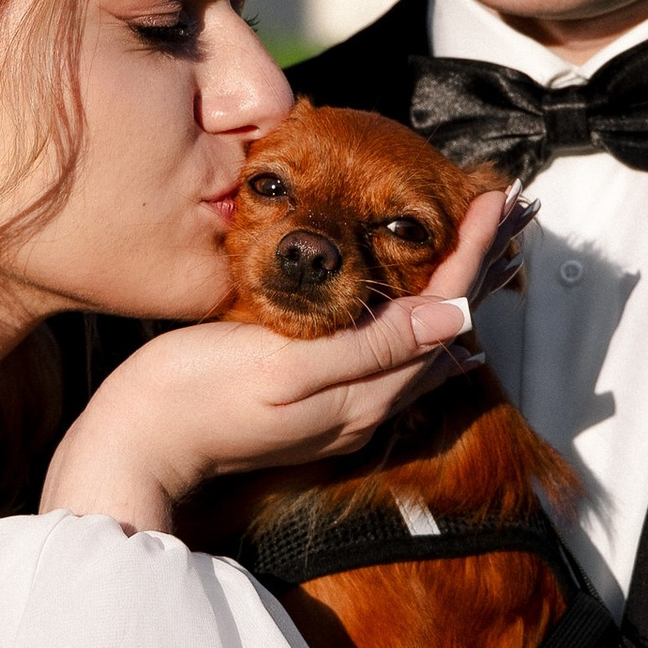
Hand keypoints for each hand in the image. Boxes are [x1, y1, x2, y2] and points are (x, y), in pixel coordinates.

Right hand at [40, 190, 507, 529]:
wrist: (138, 447)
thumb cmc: (195, 396)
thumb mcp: (283, 365)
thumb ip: (370, 347)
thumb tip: (451, 319)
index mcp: (365, 391)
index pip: (444, 311)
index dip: (475, 253)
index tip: (499, 200)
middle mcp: (366, 405)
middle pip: (447, 329)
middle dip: (480, 270)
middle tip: (509, 215)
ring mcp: (342, 411)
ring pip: (423, 345)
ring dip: (455, 293)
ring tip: (478, 248)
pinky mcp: (316, 407)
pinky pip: (390, 359)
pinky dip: (417, 317)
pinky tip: (415, 302)